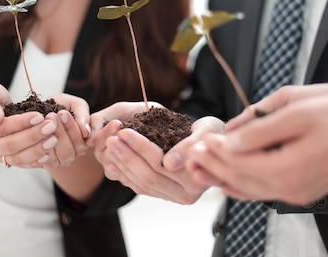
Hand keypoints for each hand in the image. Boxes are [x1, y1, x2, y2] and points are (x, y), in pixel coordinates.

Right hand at [0, 82, 59, 167]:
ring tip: (54, 138)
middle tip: (51, 126)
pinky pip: (24, 164)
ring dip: (38, 149)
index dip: (20, 123)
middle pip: (11, 146)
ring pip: (18, 158)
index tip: (39, 115)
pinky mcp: (9, 161)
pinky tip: (50, 152)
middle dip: (33, 136)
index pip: (1, 129)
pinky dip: (37, 160)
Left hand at [41, 93, 90, 166]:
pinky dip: (37, 147)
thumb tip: (87, 132)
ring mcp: (59, 160)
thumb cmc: (61, 106)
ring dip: (47, 139)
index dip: (72, 128)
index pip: (81, 142)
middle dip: (59, 133)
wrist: (42, 110)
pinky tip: (34, 133)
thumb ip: (83, 115)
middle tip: (51, 116)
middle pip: (68, 152)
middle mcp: (74, 154)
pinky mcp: (44, 163)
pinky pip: (41, 161)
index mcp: (84, 142)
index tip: (63, 113)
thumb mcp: (75, 104)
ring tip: (42, 121)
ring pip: (55, 158)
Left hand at [90, 102, 223, 203]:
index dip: (140, 147)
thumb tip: (169, 163)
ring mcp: (174, 197)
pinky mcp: (165, 196)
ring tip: (110, 145)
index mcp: (196, 181)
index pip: (161, 163)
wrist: (217, 145)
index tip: (124, 131)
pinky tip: (114, 160)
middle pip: (149, 175)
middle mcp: (186, 195)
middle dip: (127, 155)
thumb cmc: (213, 133)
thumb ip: (189, 146)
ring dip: (122, 164)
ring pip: (141, 184)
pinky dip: (125, 174)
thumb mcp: (207, 131)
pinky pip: (141, 188)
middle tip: (111, 138)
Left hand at [187, 84, 327, 204]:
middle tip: (192, 154)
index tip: (198, 141)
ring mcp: (297, 193)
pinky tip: (228, 181)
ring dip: (223, 178)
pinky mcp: (302, 192)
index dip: (215, 151)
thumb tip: (231, 134)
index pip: (238, 161)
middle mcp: (291, 187)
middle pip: (240, 179)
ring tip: (200, 169)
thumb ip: (260, 125)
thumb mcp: (296, 107)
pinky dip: (243, 186)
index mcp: (289, 166)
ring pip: (249, 189)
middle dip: (213, 165)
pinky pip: (264, 191)